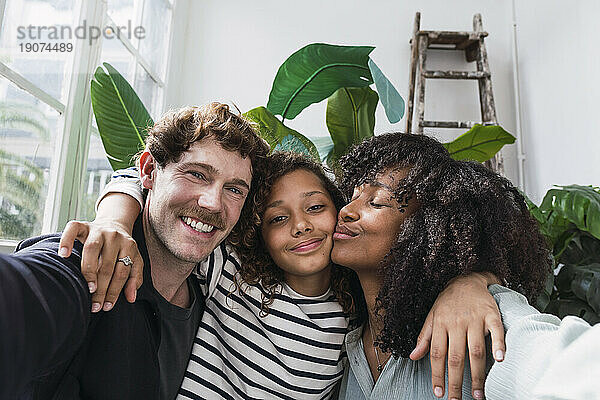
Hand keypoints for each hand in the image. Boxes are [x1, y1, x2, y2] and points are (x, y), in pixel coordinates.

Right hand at [58, 219, 142, 311]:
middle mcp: (114, 236)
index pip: (122, 272)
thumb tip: (131, 298)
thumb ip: (135, 278)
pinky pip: (72, 229)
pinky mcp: (83, 225)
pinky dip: (67, 241)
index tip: (107, 306)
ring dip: (89, 270)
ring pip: (92, 249)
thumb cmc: (123, 249)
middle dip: (102, 288)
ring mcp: (98, 229)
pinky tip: (63, 255)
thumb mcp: (135, 261)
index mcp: (129, 246)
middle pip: (108, 265)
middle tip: (95, 305)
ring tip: (88, 288)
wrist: (114, 224)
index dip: (115, 291)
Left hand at [410, 272, 504, 399]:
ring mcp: (475, 319)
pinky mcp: (491, 314)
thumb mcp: (432, 316)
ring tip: (477, 393)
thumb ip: (424, 337)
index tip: (438, 392)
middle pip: (456, 357)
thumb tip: (413, 356)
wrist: (466, 279)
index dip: (437, 374)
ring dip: (477, 374)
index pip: (437, 354)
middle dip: (455, 381)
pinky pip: (496, 331)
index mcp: (440, 324)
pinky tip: (500, 360)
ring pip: (476, 350)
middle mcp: (457, 323)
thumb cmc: (448, 301)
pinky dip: (499, 345)